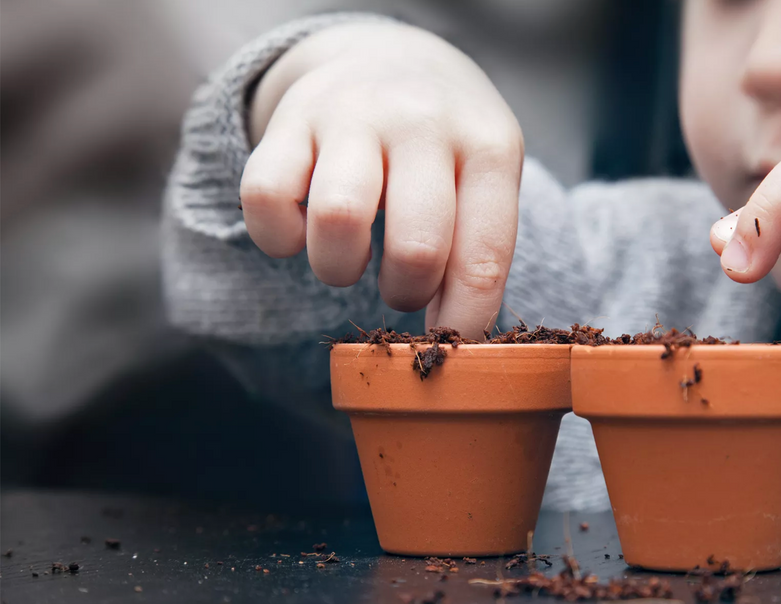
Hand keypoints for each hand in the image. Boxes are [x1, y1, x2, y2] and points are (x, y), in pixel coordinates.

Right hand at [240, 23, 523, 338]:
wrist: (387, 58)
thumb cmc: (445, 148)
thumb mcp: (484, 181)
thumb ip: (476, 252)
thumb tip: (451, 340)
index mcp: (487, 146)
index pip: (483, 258)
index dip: (463, 321)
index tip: (448, 342)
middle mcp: (423, 122)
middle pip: (416, 248)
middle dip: (406, 292)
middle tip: (402, 286)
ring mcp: (353, 114)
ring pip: (338, 221)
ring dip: (339, 269)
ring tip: (350, 260)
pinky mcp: (291, 119)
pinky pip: (265, 199)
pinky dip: (279, 237)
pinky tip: (302, 231)